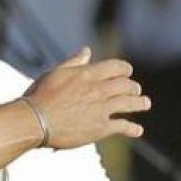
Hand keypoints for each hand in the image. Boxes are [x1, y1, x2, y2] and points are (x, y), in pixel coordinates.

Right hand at [24, 47, 149, 147]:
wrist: (35, 121)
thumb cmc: (40, 96)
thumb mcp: (55, 73)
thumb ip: (74, 62)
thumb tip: (86, 50)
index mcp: (88, 74)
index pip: (116, 67)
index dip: (124, 69)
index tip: (127, 72)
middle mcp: (98, 90)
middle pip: (125, 85)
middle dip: (133, 87)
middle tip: (136, 90)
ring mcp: (101, 109)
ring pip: (129, 103)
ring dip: (140, 103)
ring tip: (145, 103)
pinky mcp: (100, 128)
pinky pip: (123, 126)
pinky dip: (132, 128)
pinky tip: (138, 130)